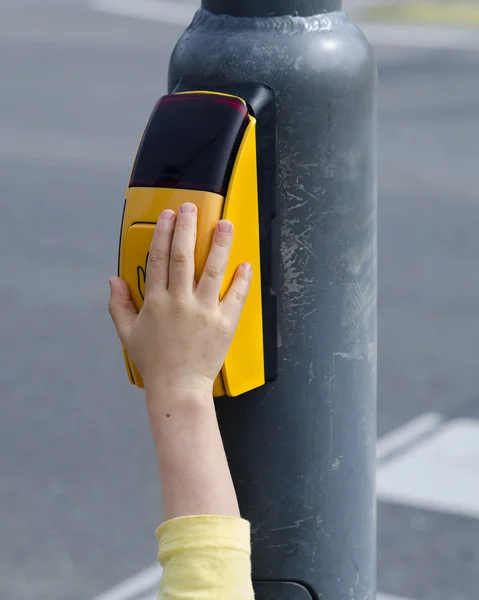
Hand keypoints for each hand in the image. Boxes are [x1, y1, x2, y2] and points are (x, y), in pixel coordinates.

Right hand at [108, 202, 251, 399]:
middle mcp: (180, 302)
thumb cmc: (155, 363)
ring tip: (224, 224)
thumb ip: (119, 305)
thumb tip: (113, 281)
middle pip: (183, 256)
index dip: (162, 233)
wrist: (179, 388)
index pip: (157, 259)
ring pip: (212, 270)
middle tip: (190, 208)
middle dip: (186, 228)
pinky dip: (241, 279)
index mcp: (156, 302)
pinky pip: (235, 296)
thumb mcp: (128, 334)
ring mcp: (204, 311)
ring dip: (219, 244)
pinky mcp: (224, 323)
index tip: (167, 216)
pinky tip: (245, 263)